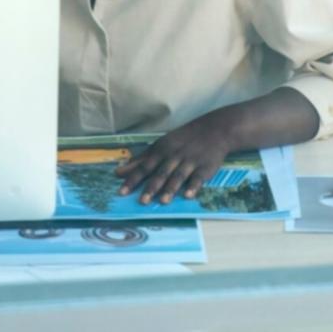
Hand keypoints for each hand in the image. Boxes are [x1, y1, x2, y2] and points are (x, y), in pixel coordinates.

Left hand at [114, 112, 235, 204]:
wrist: (212, 130)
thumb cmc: (182, 139)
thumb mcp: (160, 144)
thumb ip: (141, 159)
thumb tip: (120, 171)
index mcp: (161, 150)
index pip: (144, 166)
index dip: (133, 179)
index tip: (121, 192)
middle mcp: (174, 156)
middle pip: (160, 173)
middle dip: (151, 187)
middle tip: (141, 201)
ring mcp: (190, 161)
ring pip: (178, 176)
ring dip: (170, 189)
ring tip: (162, 201)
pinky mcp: (205, 167)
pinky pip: (198, 178)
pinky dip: (193, 186)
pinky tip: (188, 196)